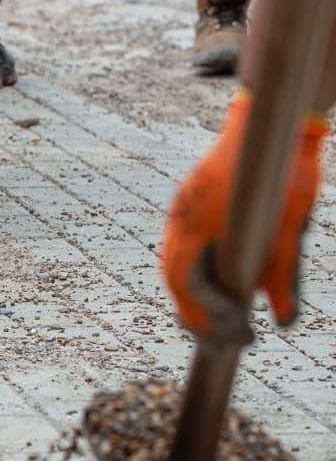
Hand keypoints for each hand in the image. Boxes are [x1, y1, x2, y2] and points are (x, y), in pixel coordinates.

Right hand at [161, 91, 327, 333]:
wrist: (269, 118)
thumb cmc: (281, 170)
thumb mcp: (288, 229)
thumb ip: (283, 275)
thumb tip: (283, 321)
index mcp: (201, 224)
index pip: (192, 286)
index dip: (213, 317)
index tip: (240, 337)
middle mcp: (183, 217)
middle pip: (175, 278)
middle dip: (192, 314)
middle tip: (217, 342)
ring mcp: (183, 206)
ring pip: (172, 261)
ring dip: (188, 295)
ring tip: (210, 320)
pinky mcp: (190, 199)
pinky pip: (179, 243)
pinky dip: (190, 271)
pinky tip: (211, 280)